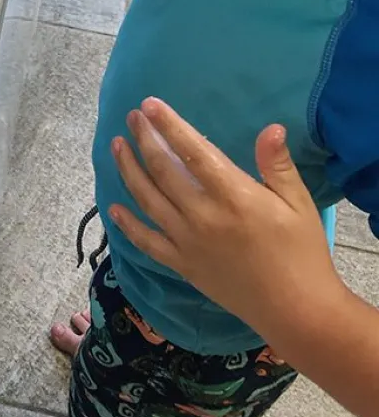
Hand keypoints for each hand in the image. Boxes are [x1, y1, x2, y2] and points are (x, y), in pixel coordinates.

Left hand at [110, 98, 342, 340]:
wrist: (297, 311)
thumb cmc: (302, 252)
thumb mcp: (298, 203)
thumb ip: (277, 164)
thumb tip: (270, 127)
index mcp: (234, 196)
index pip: (194, 152)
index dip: (170, 125)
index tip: (150, 104)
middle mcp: (203, 217)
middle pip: (163, 170)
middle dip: (144, 139)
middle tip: (132, 117)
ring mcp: (188, 243)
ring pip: (148, 200)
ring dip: (129, 171)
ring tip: (117, 146)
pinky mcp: (183, 266)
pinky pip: (147, 242)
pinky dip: (128, 225)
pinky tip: (114, 208)